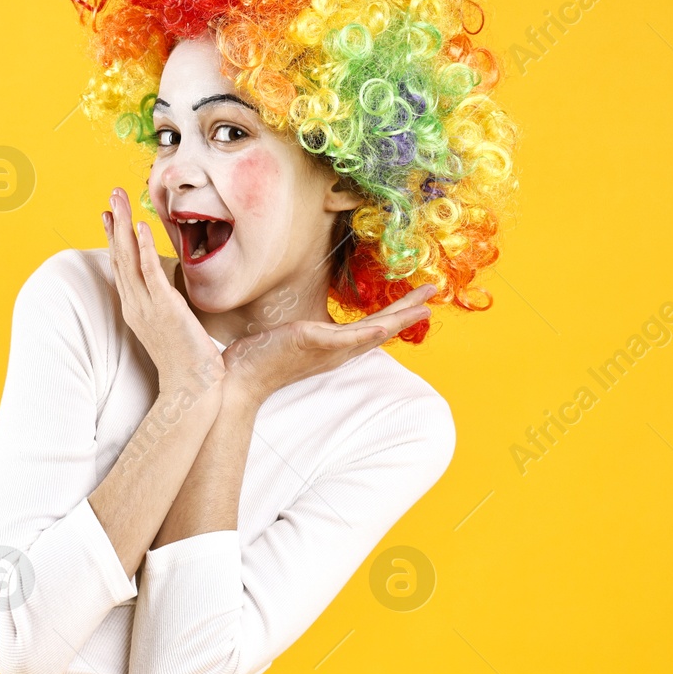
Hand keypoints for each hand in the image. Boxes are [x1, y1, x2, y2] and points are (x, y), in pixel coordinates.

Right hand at [103, 187, 224, 394]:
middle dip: (115, 223)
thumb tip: (172, 291)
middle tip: (112, 193)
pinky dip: (143, 249)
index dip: (114, 238)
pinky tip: (141, 227)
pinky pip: (150, 273)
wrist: (191, 388)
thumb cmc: (187, 360)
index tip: (109, 214)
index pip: (121, 266)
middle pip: (119, 256)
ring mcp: (147, 307)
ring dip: (123, 226)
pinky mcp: (164, 309)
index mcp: (136, 308)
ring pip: (128, 259)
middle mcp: (135, 305)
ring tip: (119, 199)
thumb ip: (168, 305)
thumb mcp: (173, 325)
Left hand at [220, 284, 436, 406]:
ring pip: (371, 332)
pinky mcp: (312, 342)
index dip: (397, 315)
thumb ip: (308, 332)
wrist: (239, 378)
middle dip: (408, 311)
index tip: (418, 302)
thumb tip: (310, 323)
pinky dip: (366, 334)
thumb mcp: (293, 339)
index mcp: (335, 348)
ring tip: (422, 306)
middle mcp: (336, 351)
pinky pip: (345, 339)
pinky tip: (384, 327)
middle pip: (381, 329)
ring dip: (398, 318)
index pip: (373, 328)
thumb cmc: (261, 358)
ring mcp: (326, 349)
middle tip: (433, 294)